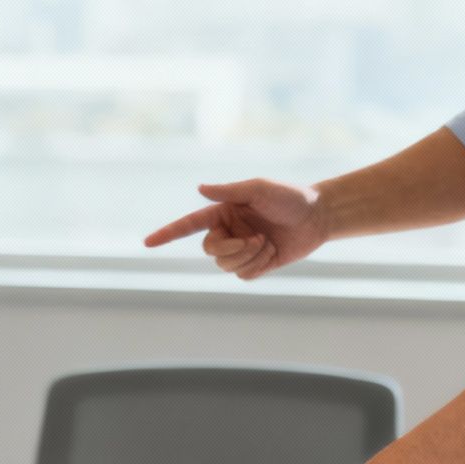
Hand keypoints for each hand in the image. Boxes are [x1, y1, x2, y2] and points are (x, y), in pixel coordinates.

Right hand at [144, 179, 330, 279]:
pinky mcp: (253, 265)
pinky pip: (243, 275)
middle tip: (256, 239)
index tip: (147, 243)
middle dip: (232, 248)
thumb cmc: (290, 197)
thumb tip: (200, 189)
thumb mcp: (260, 188)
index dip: (167, 234)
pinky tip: (272, 252)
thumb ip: (230, 190)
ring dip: (248, 256)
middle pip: (210, 250)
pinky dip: (258, 265)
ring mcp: (239, 250)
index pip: (188, 225)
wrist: (317, 217)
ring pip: (225, 265)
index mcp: (222, 212)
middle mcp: (227, 231)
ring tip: (267, 244)